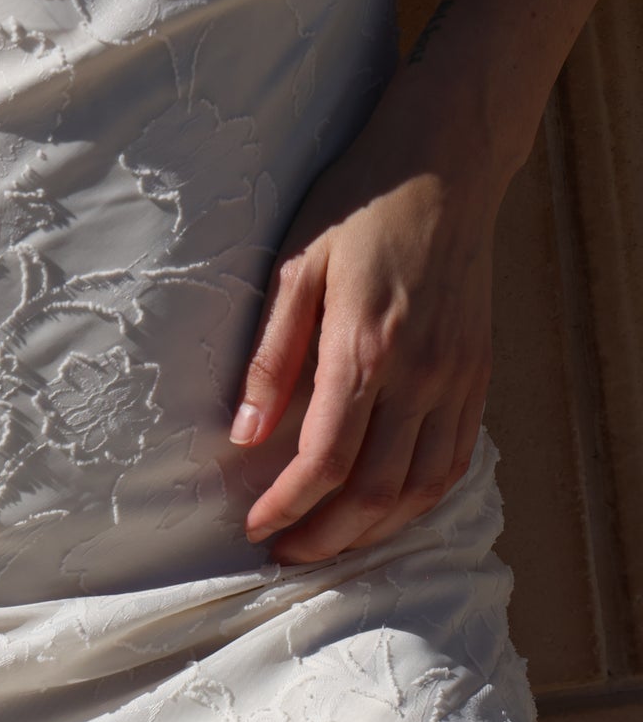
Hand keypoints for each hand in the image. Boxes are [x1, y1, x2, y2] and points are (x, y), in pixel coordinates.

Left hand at [229, 110, 501, 563]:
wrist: (446, 167)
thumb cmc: (358, 208)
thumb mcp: (296, 267)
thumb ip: (271, 357)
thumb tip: (244, 435)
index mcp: (366, 347)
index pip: (326, 459)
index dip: (288, 506)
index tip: (256, 527)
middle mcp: (421, 374)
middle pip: (376, 492)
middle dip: (326, 536)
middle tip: (285, 554)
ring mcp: (458, 379)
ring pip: (421, 489)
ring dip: (373, 532)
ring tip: (328, 544)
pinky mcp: (478, 376)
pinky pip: (453, 461)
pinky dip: (418, 500)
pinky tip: (384, 511)